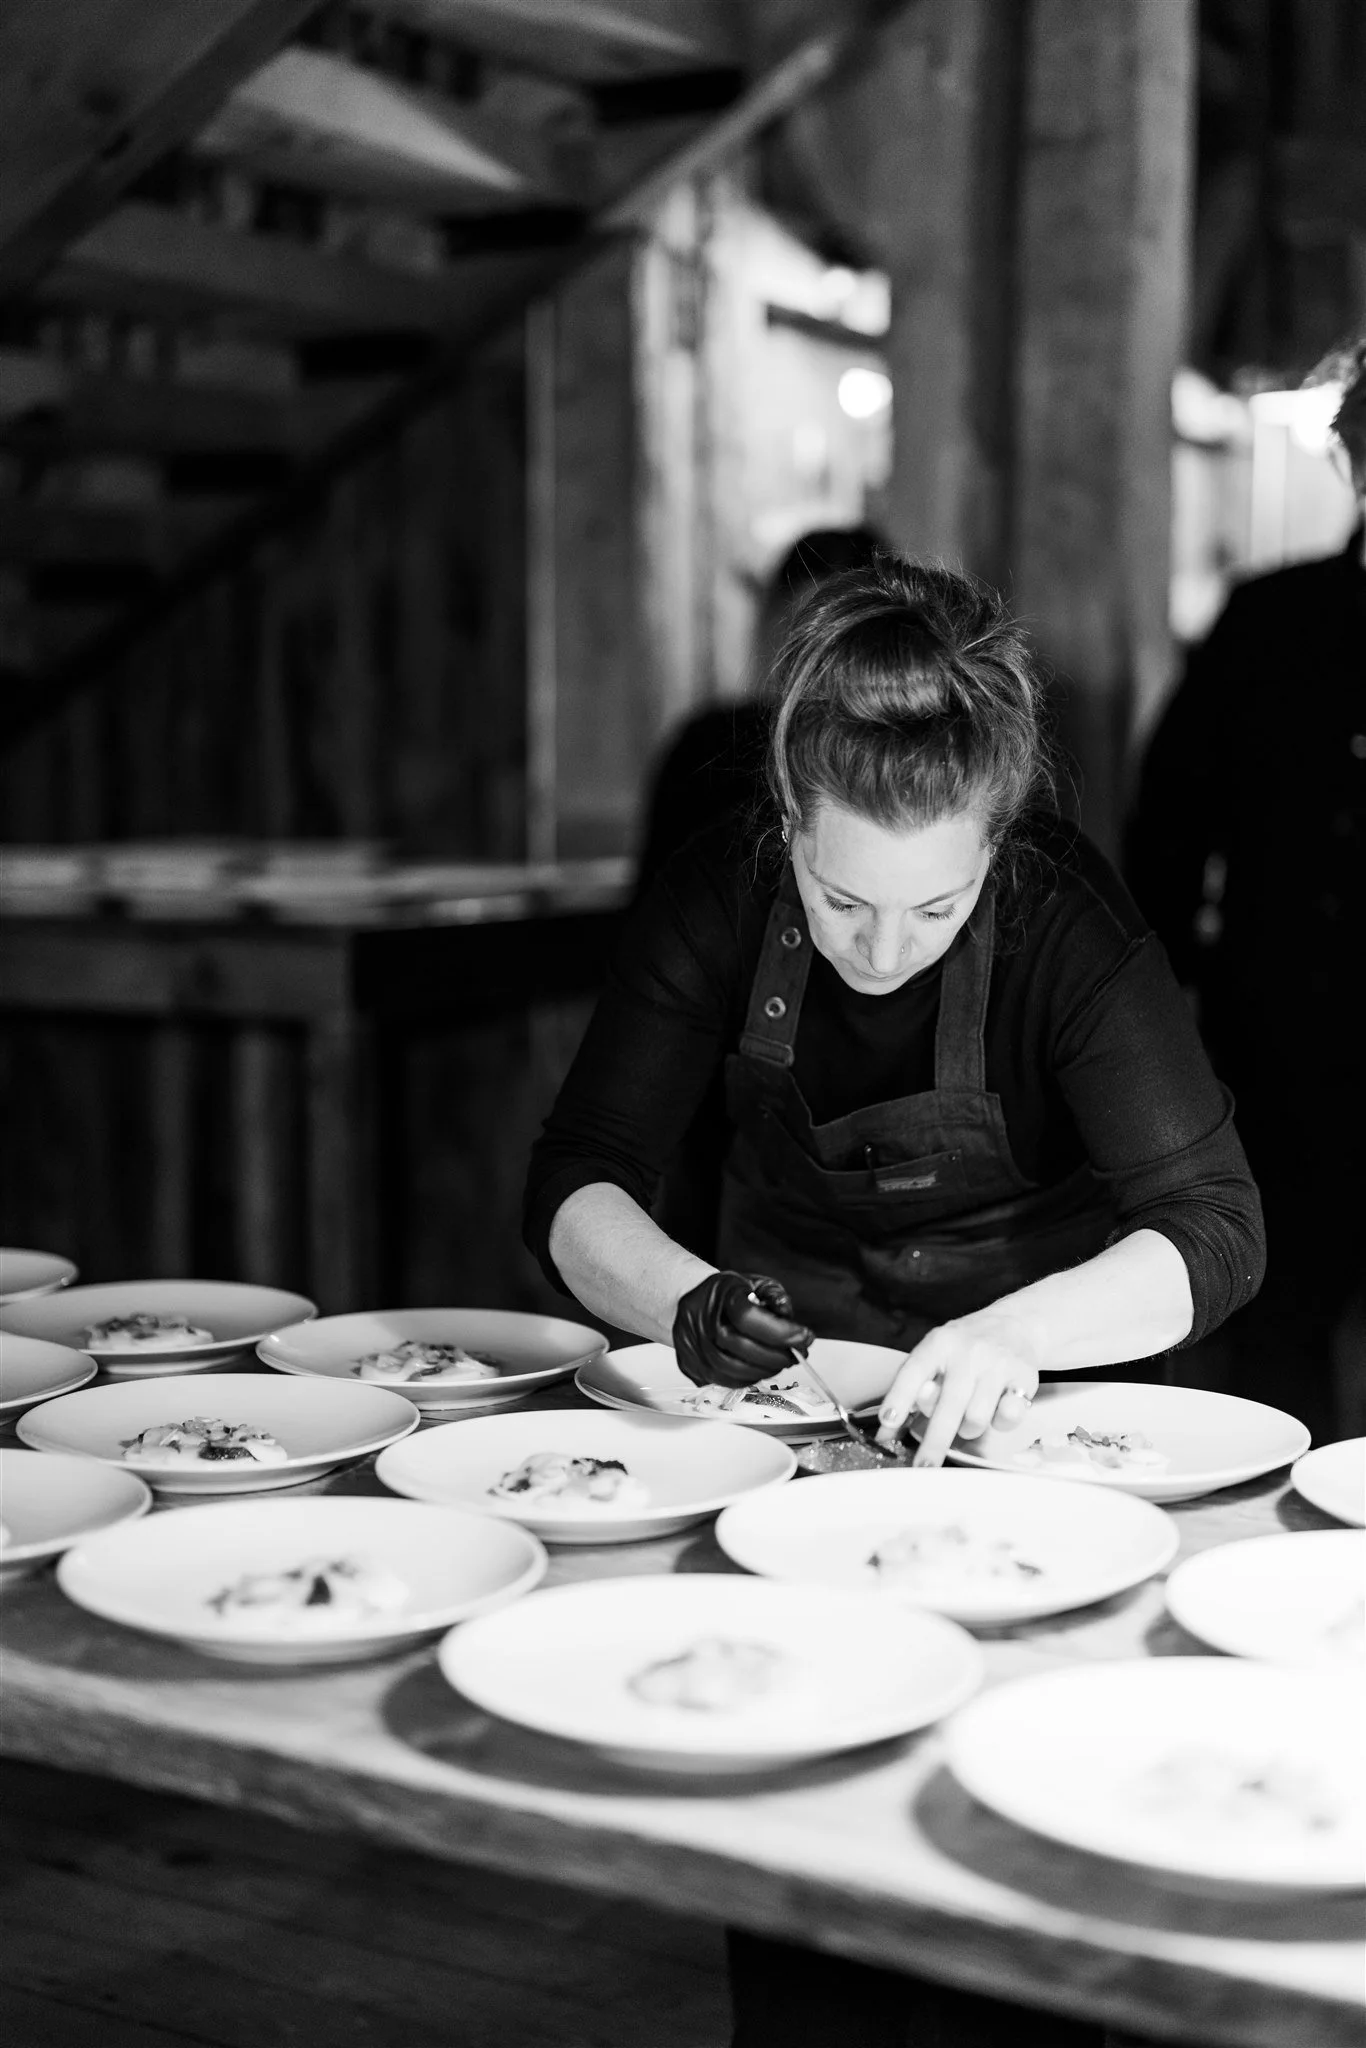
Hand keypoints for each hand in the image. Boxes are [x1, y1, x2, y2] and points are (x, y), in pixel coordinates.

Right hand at [672, 1271, 812, 1388]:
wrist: (694, 1300)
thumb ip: (777, 1300)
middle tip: (797, 1355)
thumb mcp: (757, 1284)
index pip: (748, 1317)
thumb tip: (793, 1327)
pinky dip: (748, 1379)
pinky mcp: (690, 1364)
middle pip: (741, 1347)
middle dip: (777, 1356)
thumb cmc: (729, 1294)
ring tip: (781, 1363)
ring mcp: (692, 1344)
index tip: (804, 1338)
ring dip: (764, 1371)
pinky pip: (723, 1380)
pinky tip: (760, 1370)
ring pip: (732, 1370)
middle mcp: (701, 1320)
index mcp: (720, 1294)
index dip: (780, 1332)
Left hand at [875, 1310, 1041, 1466]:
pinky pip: (1007, 1417)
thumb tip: (890, 1430)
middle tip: (924, 1467)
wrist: (1015, 1324)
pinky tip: (997, 1409)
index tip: (887, 1423)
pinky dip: (999, 1423)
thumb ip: (915, 1386)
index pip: (913, 1373)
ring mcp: (996, 1363)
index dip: (898, 1399)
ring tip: (968, 1418)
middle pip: (947, 1406)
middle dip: (933, 1443)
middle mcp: (967, 1352)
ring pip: (976, 1419)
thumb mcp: (937, 1353)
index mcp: (938, 1344)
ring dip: (968, 1430)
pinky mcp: (1023, 1376)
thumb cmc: (966, 1348)